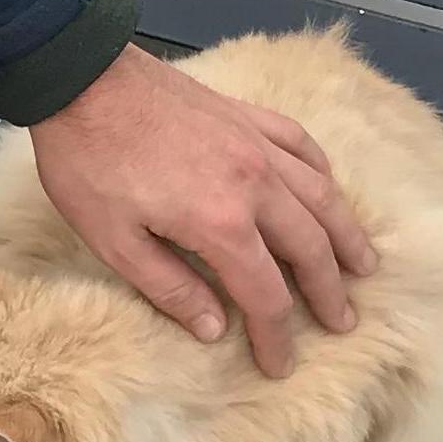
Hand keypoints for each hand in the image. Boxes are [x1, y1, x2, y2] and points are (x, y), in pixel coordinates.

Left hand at [27, 44, 378, 376]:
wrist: (80, 76)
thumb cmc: (87, 162)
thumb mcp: (112, 240)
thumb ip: (168, 287)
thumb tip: (215, 328)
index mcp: (220, 222)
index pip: (266, 295)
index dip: (276, 336)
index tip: (281, 365)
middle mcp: (255, 184)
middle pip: (310, 247)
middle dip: (329, 291)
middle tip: (344, 322)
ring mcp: (255, 143)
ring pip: (321, 195)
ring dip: (345, 235)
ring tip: (363, 265)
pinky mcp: (245, 114)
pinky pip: (301, 144)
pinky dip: (323, 173)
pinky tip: (328, 188)